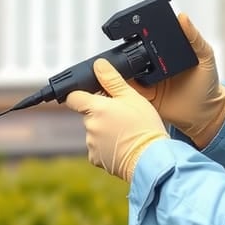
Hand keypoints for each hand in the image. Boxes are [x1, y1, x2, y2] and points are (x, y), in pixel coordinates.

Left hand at [65, 59, 168, 181]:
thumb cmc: (144, 127)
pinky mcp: (96, 159)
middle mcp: (90, 126)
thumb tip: (99, 65)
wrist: (151, 159)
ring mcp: (91, 143)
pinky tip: (122, 145)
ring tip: (125, 132)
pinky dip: (106, 146)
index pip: (73, 97)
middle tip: (121, 115)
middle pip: (88, 114)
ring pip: (94, 131)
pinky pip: (97, 148)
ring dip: (104, 130)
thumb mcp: (132, 97)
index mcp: (96, 108)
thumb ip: (112, 79)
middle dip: (101, 113)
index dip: (79, 94)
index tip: (89, 96)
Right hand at [131, 13, 224, 148]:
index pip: (148, 40)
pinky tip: (126, 87)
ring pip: (127, 73)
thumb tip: (184, 17)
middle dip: (127, 55)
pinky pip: (129, 91)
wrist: (205, 114)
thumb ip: (195, 38)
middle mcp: (154, 64)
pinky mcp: (144, 97)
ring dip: (123, 72)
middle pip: (133, 55)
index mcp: (167, 52)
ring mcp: (147, 81)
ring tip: (122, 71)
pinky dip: (125, 89)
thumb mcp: (206, 57)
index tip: (133, 33)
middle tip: (127, 55)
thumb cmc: (208, 84)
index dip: (139, 36)